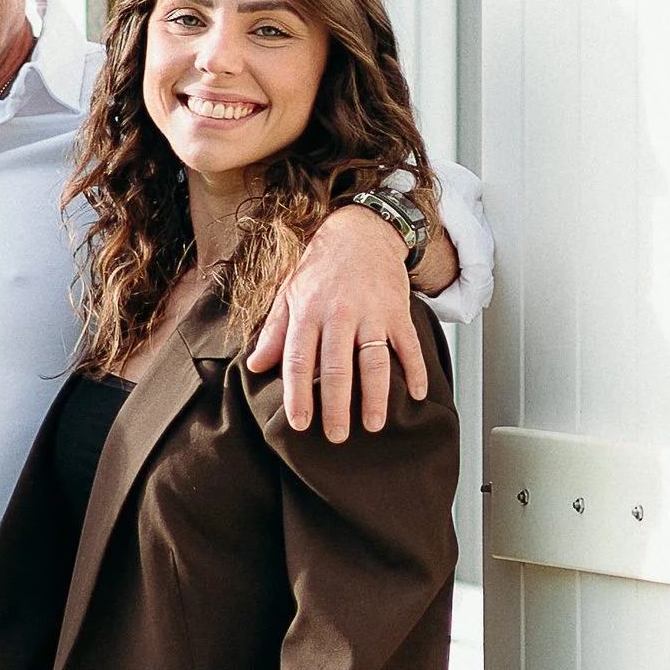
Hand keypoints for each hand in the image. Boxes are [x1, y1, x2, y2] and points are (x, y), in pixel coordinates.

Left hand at [248, 205, 432, 439]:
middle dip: (336, 406)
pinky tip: (415, 395)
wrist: (360, 232)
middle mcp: (339, 314)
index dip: (297, 394)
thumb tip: (255, 366)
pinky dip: (415, 371)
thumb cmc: (319, 268)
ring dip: (376, 396)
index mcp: (308, 312)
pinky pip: (408, 346)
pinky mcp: (397, 312)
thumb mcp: (289, 294)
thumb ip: (274, 332)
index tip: (299, 423)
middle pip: (337, 367)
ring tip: (374, 425)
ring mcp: (372, 314)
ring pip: (374, 361)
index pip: (299, 360)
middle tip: (336, 437)